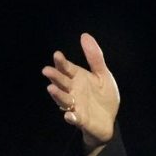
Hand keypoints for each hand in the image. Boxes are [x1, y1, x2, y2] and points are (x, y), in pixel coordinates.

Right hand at [42, 33, 119, 150]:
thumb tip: (84, 35)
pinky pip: (75, 119)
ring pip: (64, 100)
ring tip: (51, 89)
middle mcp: (73, 91)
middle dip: (55, 77)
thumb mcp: (102, 75)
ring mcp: (76, 106)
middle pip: (62, 83)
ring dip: (58, 95)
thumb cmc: (103, 96)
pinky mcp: (81, 120)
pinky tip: (70, 115)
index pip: (67, 69)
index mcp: (78, 78)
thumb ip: (94, 57)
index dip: (61, 62)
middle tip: (47, 70)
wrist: (109, 119)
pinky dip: (71, 117)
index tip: (57, 55)